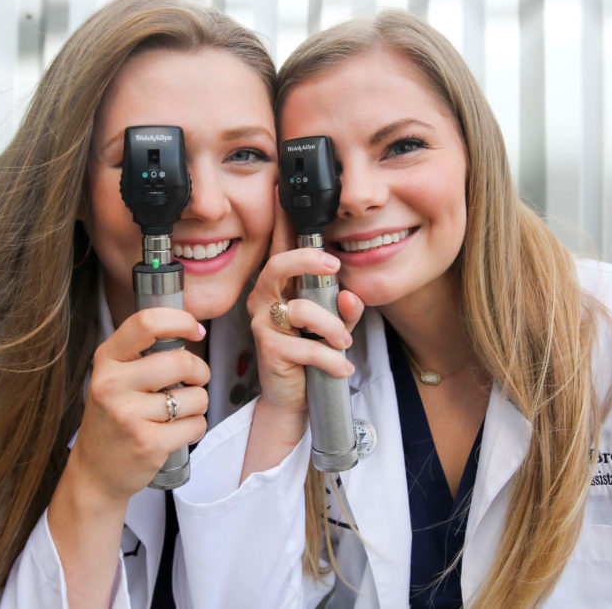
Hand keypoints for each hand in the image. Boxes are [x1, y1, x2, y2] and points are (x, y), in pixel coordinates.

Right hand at [64, 308, 209, 509]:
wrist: (95, 472)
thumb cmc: (114, 417)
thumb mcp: (116, 377)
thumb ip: (143, 352)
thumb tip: (193, 327)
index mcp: (106, 360)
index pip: (146, 323)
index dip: (181, 321)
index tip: (195, 329)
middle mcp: (112, 384)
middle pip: (181, 362)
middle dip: (200, 371)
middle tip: (195, 381)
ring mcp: (128, 415)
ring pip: (196, 396)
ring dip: (198, 404)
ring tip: (178, 413)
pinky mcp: (148, 443)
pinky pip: (196, 425)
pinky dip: (195, 428)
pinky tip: (176, 433)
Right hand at [242, 193, 363, 477]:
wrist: (292, 396)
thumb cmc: (311, 353)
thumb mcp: (334, 326)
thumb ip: (345, 309)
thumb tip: (349, 296)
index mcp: (278, 286)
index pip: (278, 251)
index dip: (283, 227)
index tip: (301, 214)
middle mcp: (264, 299)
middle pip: (276, 266)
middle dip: (307, 260)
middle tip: (334, 266)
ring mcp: (262, 323)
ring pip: (301, 310)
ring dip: (332, 326)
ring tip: (345, 342)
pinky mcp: (268, 349)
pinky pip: (307, 348)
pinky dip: (331, 359)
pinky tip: (343, 368)